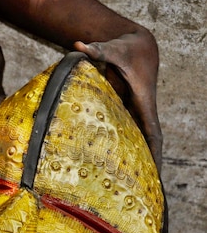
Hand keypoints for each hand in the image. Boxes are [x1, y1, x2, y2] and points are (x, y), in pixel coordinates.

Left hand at [74, 28, 161, 170]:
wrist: (139, 44)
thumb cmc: (126, 48)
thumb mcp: (113, 49)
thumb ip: (96, 49)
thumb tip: (77, 44)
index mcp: (142, 100)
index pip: (152, 131)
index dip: (154, 150)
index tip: (155, 168)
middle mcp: (141, 109)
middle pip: (148, 142)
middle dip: (148, 163)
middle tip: (142, 188)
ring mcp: (134, 111)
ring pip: (138, 139)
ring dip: (137, 159)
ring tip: (131, 184)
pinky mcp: (126, 110)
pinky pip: (128, 133)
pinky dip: (126, 147)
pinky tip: (116, 164)